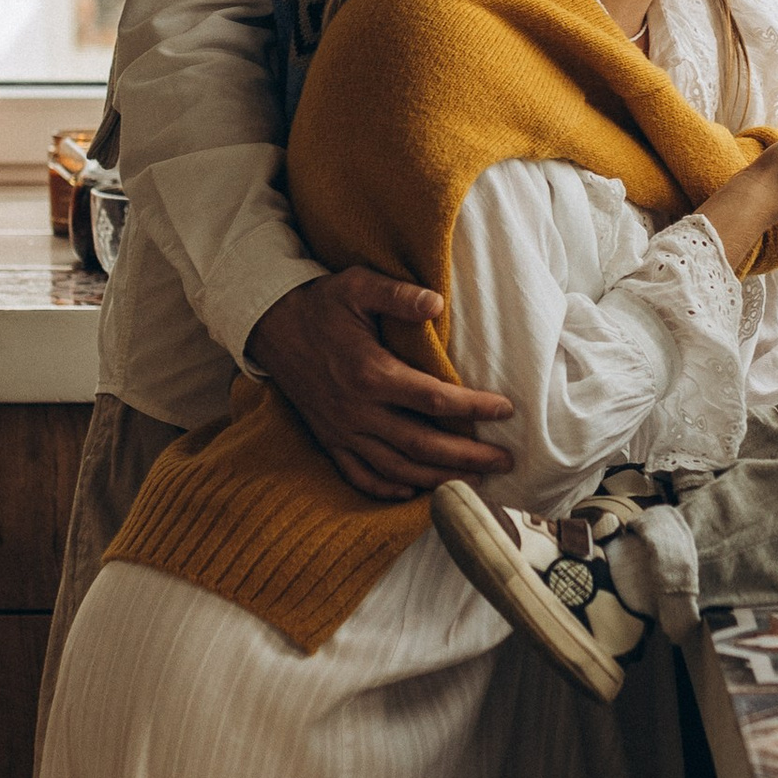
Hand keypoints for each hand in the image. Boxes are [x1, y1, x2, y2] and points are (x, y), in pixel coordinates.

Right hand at [244, 270, 514, 503]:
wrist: (271, 326)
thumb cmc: (322, 304)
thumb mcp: (357, 285)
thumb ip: (398, 294)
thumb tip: (436, 302)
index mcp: (371, 373)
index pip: (435, 400)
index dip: (474, 408)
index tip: (506, 410)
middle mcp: (358, 410)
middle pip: (423, 446)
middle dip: (467, 458)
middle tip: (504, 462)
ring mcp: (342, 430)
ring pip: (396, 468)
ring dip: (438, 479)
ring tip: (474, 483)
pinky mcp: (329, 439)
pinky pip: (359, 475)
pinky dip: (387, 489)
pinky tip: (413, 492)